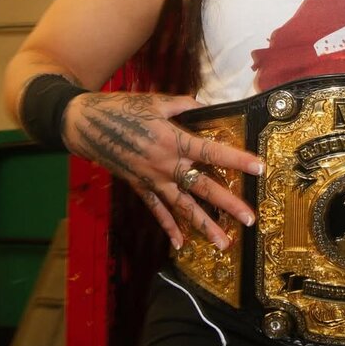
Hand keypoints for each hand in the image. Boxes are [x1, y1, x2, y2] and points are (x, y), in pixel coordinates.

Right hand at [62, 91, 263, 250]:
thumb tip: (206, 107)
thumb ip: (184, 105)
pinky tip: (181, 244)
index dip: (237, 159)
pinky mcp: (139, 186)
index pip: (212, 151)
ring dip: (204, 226)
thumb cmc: (122, 108)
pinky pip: (156, 210)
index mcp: (173, 140)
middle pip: (203, 187)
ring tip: (224, 244)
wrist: (85, 124)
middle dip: (229, 204)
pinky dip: (169, 226)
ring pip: (183, 206)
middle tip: (250, 220)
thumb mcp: (156, 101)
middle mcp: (165, 164)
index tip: (259, 168)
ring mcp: (152, 179)